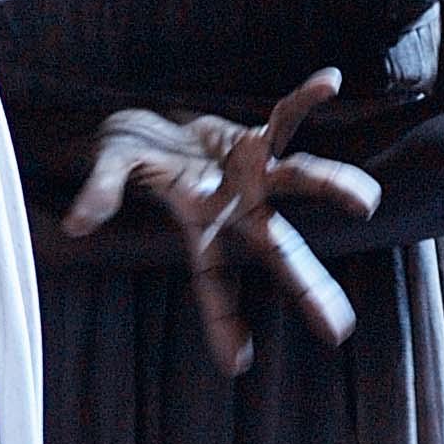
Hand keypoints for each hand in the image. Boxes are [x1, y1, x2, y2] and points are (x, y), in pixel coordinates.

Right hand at [60, 71, 382, 375]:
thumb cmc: (129, 154)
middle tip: (338, 330)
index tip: (238, 364)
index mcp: (201, 225)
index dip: (222, 320)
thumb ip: (100, 192)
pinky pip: (284, 113)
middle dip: (307, 286)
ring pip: (298, 178)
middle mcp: (237, 206)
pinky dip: (305, 98)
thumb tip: (75, 223)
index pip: (212, 281)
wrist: (150, 122)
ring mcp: (253, 171)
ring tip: (368, 202)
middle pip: (277, 247)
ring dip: (332, 186)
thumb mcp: (109, 166)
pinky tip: (330, 79)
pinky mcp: (257, 133)